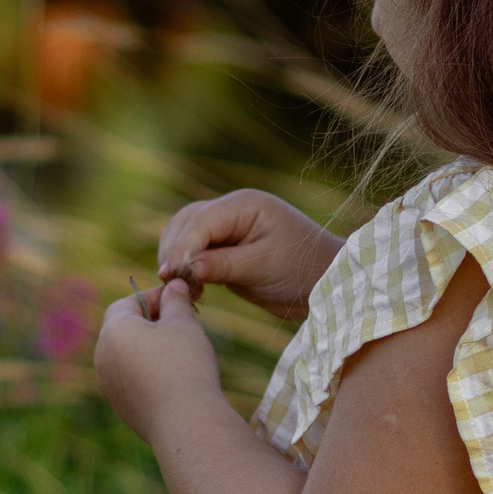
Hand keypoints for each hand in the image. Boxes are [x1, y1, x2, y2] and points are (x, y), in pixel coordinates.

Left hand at [94, 279, 222, 446]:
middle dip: (151, 323)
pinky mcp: (121, 407)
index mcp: (114, 331)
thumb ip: (176, 301)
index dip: (154, 296)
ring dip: (149, 349)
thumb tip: (174, 286)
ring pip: (128, 357)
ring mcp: (109, 385)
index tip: (178, 297)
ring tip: (181, 351)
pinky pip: (133, 381)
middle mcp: (103, 357)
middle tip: (181, 322)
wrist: (185, 421)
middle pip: (125, 330)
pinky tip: (175, 378)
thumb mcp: (184, 323)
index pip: (128, 302)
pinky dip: (149, 374)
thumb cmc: (185, 364)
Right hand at [155, 190, 343, 320]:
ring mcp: (227, 228)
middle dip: (175, 252)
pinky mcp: (224, 248)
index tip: (168, 274)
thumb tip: (185, 268)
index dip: (181, 247)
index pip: (200, 221)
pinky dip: (186, 268)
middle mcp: (232, 210)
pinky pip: (195, 253)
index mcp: (244, 204)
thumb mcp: (263, 267)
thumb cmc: (302, 269)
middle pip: (186, 224)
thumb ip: (223, 265)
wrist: (324, 283)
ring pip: (184, 236)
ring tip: (182, 289)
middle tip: (173, 285)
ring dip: (177, 260)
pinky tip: (191, 288)